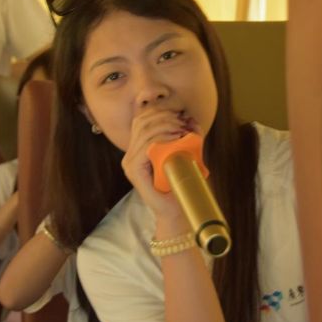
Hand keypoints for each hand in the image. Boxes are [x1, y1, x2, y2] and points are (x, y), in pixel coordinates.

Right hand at [121, 108, 189, 224]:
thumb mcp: (184, 155)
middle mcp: (130, 154)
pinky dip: (160, 138)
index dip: (160, 111)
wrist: (175, 210)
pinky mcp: (134, 170)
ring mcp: (130, 163)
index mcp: (137, 148)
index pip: (142, 119)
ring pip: (144, 131)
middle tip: (182, 122)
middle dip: (163, 116)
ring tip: (181, 129)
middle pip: (142, 121)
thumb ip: (186, 137)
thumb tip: (191, 119)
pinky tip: (174, 137)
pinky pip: (145, 147)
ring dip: (164, 125)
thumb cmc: (179, 183)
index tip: (180, 114)